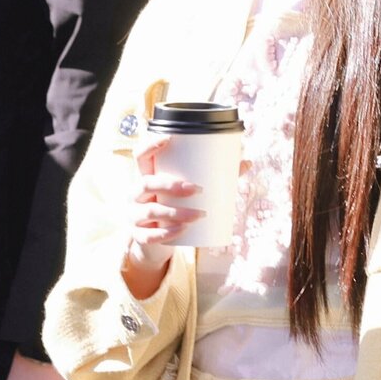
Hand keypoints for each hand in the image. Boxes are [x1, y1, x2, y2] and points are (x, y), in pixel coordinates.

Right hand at [124, 135, 204, 297]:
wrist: (156, 242)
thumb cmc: (175, 207)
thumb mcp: (186, 193)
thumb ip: (215, 178)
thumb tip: (247, 162)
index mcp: (146, 177)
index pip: (140, 156)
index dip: (150, 145)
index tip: (170, 137)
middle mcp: (135, 194)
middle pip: (146, 184)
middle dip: (171, 185)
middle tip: (198, 189)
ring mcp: (133, 216)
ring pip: (151, 211)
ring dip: (176, 213)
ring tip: (199, 215)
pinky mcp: (138, 236)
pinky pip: (149, 235)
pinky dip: (166, 233)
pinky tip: (181, 231)